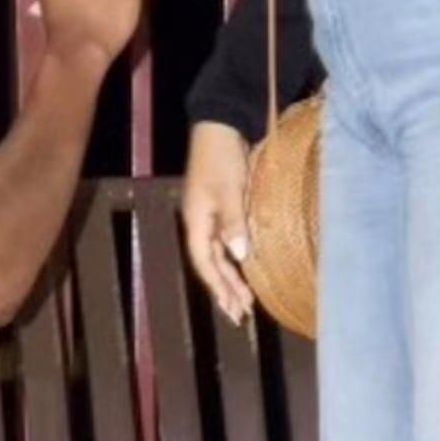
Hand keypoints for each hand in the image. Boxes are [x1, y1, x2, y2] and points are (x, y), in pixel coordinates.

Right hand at [180, 120, 255, 326]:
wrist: (221, 124)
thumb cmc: (223, 156)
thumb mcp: (230, 189)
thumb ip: (234, 222)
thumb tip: (240, 256)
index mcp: (196, 220)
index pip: (204, 262)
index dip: (218, 286)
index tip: (234, 307)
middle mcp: (199, 222)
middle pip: (209, 263)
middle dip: (224, 290)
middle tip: (239, 316)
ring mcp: (208, 214)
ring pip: (217, 255)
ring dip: (229, 278)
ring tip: (242, 302)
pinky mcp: (220, 206)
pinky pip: (224, 242)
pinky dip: (233, 259)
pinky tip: (243, 268)